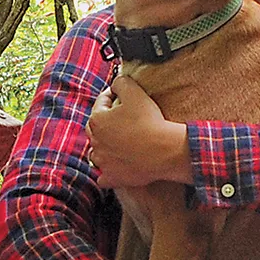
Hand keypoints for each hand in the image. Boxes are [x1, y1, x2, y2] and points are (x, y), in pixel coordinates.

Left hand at [88, 75, 192, 189]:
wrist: (164, 151)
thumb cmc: (149, 121)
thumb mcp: (134, 92)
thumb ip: (121, 82)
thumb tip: (116, 82)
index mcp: (97, 121)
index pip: (101, 104)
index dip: (111, 96)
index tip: (120, 95)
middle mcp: (95, 142)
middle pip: (96, 128)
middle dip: (105, 122)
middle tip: (121, 118)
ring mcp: (103, 162)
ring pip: (96, 153)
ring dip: (103, 147)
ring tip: (117, 143)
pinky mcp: (112, 177)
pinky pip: (104, 176)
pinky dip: (108, 172)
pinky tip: (116, 167)